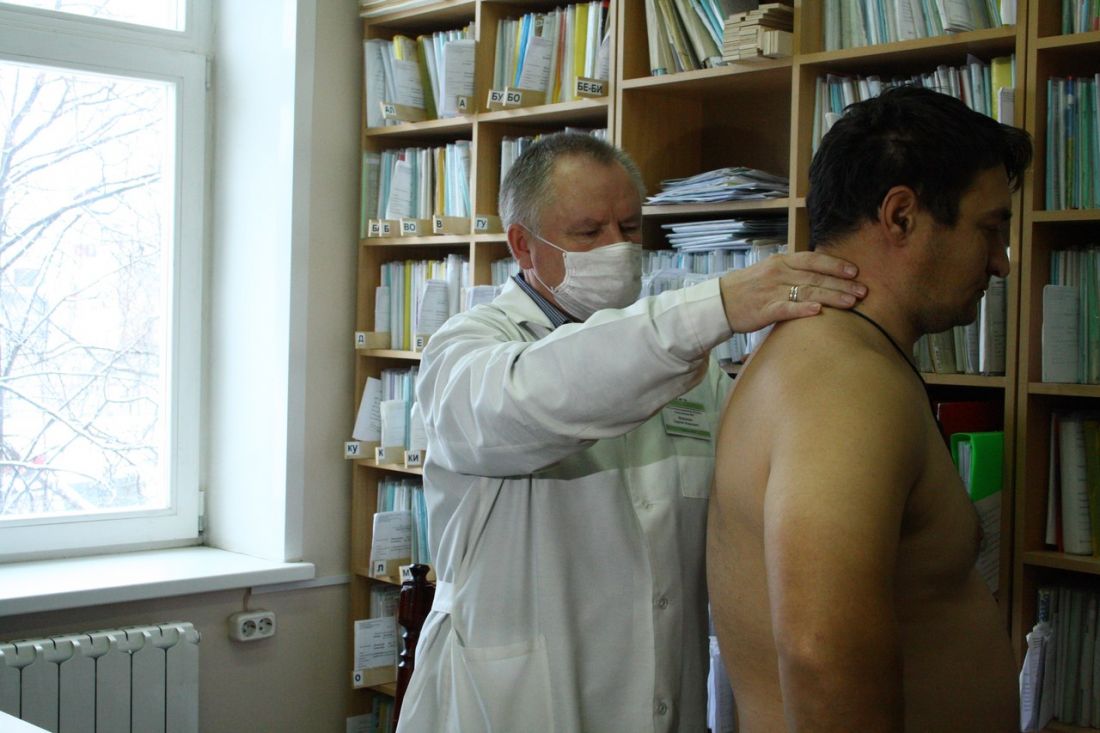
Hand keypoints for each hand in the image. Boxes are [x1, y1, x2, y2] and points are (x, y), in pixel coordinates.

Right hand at [718, 251, 865, 332]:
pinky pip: (787, 308)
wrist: (718, 302)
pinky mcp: (764, 309)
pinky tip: (819, 311)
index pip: (813, 259)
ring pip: (807, 292)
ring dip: (832, 297)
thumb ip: (791, 272)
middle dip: (842, 284)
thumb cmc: (745, 289)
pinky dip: (803, 309)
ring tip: (851, 303)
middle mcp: (778, 273)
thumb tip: (817, 275)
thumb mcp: (768, 272)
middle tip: (863, 291)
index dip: (835, 264)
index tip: (855, 271)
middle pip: (816, 277)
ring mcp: (771, 291)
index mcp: (780, 262)